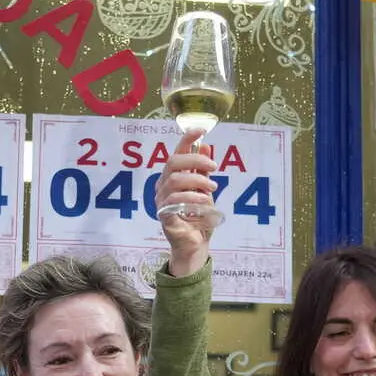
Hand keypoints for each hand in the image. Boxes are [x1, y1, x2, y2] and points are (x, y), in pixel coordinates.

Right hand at [156, 128, 217, 276]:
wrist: (194, 245)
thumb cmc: (198, 218)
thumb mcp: (205, 190)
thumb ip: (202, 171)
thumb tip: (206, 147)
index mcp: (173, 177)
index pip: (176, 152)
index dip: (187, 139)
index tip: (201, 130)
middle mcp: (163, 186)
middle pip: (173, 162)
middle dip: (195, 160)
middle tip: (214, 167)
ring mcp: (161, 200)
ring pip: (175, 180)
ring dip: (197, 181)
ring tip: (212, 188)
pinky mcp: (164, 215)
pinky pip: (175, 200)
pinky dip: (192, 198)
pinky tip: (205, 202)